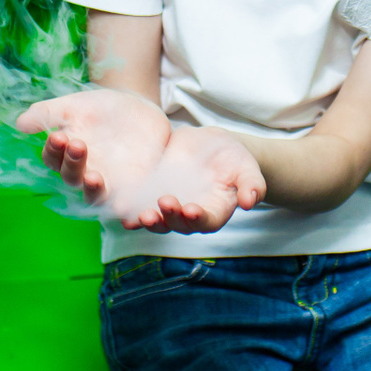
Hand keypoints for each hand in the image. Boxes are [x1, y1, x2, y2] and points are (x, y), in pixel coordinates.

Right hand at [17, 88, 171, 207]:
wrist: (140, 109)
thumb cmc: (101, 109)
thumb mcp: (76, 105)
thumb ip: (48, 113)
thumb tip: (20, 124)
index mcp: (66, 154)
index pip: (53, 158)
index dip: (53, 150)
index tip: (58, 136)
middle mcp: (83, 173)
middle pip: (72, 178)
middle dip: (72, 164)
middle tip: (78, 145)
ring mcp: (108, 183)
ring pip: (95, 196)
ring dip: (92, 189)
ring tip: (93, 178)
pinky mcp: (133, 188)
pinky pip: (127, 204)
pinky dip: (125, 209)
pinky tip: (125, 208)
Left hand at [131, 126, 265, 234]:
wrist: (211, 146)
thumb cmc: (234, 160)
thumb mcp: (247, 168)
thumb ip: (252, 185)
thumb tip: (250, 202)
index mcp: (214, 212)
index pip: (206, 221)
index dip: (198, 218)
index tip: (191, 210)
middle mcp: (189, 215)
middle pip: (177, 224)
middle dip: (168, 217)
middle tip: (161, 205)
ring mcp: (169, 206)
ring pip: (156, 219)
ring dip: (147, 220)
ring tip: (138, 214)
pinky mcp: (151, 193)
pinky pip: (139, 204)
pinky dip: (129, 207)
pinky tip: (118, 205)